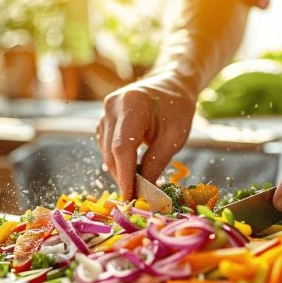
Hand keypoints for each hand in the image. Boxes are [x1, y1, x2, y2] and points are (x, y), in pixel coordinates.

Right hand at [97, 74, 196, 197]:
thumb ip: (157, 162)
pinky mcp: (104, 119)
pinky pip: (105, 146)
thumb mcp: (174, 136)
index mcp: (132, 104)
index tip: (130, 197)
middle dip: (122, 177)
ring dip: (119, 171)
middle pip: (111, 151)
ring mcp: (105, 111)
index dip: (124, 175)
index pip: (122, 147)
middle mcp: (112, 106)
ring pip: (106, 151)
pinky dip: (117, 160)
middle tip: (138, 197)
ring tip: (138, 183)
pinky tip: (131, 167)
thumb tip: (145, 190)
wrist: (171, 84)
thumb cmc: (177, 108)